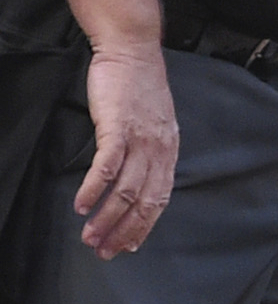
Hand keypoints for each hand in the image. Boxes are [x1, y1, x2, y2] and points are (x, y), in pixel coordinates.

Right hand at [76, 40, 177, 258]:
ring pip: (126, 190)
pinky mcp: (118, 128)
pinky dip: (95, 189)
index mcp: (168, 154)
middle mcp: (159, 152)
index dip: (143, 227)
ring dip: (106, 218)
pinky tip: (82, 205)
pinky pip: (108, 166)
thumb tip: (138, 178)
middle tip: (105, 251)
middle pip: (143, 203)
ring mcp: (140, 140)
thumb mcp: (154, 126)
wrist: (131, 52)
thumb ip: (149, 152)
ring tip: (89, 236)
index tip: (128, 246)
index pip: (159, 201)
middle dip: (124, 232)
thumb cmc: (137, 88)